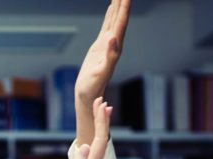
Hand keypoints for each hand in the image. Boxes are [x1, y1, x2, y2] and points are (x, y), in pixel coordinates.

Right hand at [46, 97, 112, 158]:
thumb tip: (86, 147)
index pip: (100, 139)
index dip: (100, 121)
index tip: (100, 104)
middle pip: (103, 138)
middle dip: (102, 119)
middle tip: (102, 100)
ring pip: (100, 143)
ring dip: (101, 126)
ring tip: (101, 111)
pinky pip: (96, 149)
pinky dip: (96, 136)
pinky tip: (94, 134)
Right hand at [74, 0, 129, 141]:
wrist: (88, 95)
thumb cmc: (93, 88)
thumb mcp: (101, 73)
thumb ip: (109, 57)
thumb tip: (113, 38)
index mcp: (114, 48)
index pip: (121, 24)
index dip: (124, 9)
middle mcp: (113, 44)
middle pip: (120, 18)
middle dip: (123, 3)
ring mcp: (107, 44)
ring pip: (114, 20)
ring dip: (118, 6)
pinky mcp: (100, 46)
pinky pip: (106, 25)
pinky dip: (110, 15)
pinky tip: (111, 8)